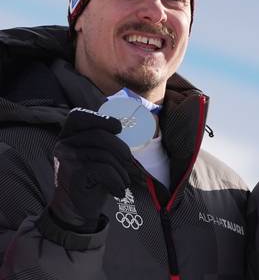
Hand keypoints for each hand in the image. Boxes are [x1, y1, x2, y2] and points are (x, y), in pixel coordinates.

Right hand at [49, 107, 132, 232]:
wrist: (75, 210)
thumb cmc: (91, 179)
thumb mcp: (96, 155)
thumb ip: (104, 140)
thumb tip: (127, 128)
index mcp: (68, 135)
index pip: (78, 116)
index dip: (100, 118)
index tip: (118, 128)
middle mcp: (63, 144)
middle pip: (99, 135)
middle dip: (121, 148)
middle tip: (128, 161)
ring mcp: (66, 159)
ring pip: (104, 154)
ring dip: (121, 170)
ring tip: (123, 181)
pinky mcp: (73, 173)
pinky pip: (104, 170)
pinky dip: (117, 181)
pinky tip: (118, 191)